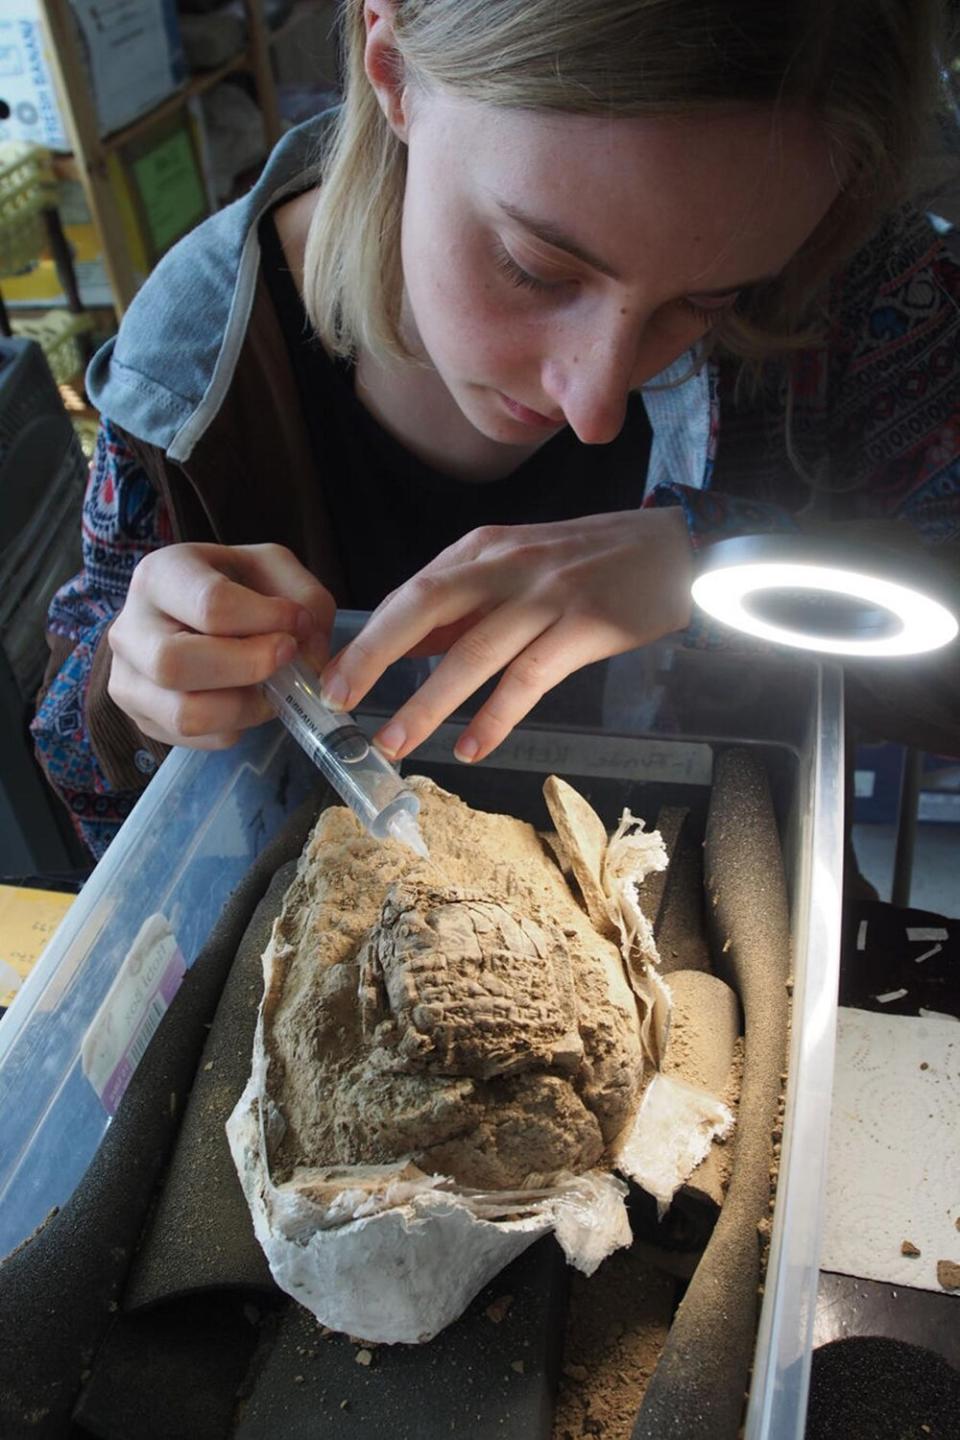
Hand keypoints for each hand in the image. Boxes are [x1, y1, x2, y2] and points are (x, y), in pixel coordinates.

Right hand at [108, 542, 333, 748]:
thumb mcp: (275, 569)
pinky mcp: (140, 719)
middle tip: (285, 657)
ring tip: (270, 686)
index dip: (266, 619)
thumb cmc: (237, 588)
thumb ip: (303, 599)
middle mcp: (128, 628)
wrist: (196, 616)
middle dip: (247, 668)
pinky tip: (245, 699)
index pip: (210, 605)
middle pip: (175, 664)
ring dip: (245, 706)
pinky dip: (234, 727)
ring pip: (183, 713)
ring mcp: (127, 679)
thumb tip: (306, 653)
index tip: (298, 621)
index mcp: (160, 575)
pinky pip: (194, 739)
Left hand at [319, 506, 693, 762]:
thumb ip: (464, 605)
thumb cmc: (588, 562)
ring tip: (393, 743)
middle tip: (338, 701)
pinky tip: (471, 748)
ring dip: (428, 702)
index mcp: (481, 550)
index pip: (410, 592)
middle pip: (424, 607)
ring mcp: (545, 595)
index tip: (330, 677)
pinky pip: (528, 678)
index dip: (368, 637)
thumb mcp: (515, 567)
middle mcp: (505, 566)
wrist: (673, 549)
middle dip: (375, 656)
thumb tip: (408, 648)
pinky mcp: (583, 626)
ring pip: (472, 651)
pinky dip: (495, 716)